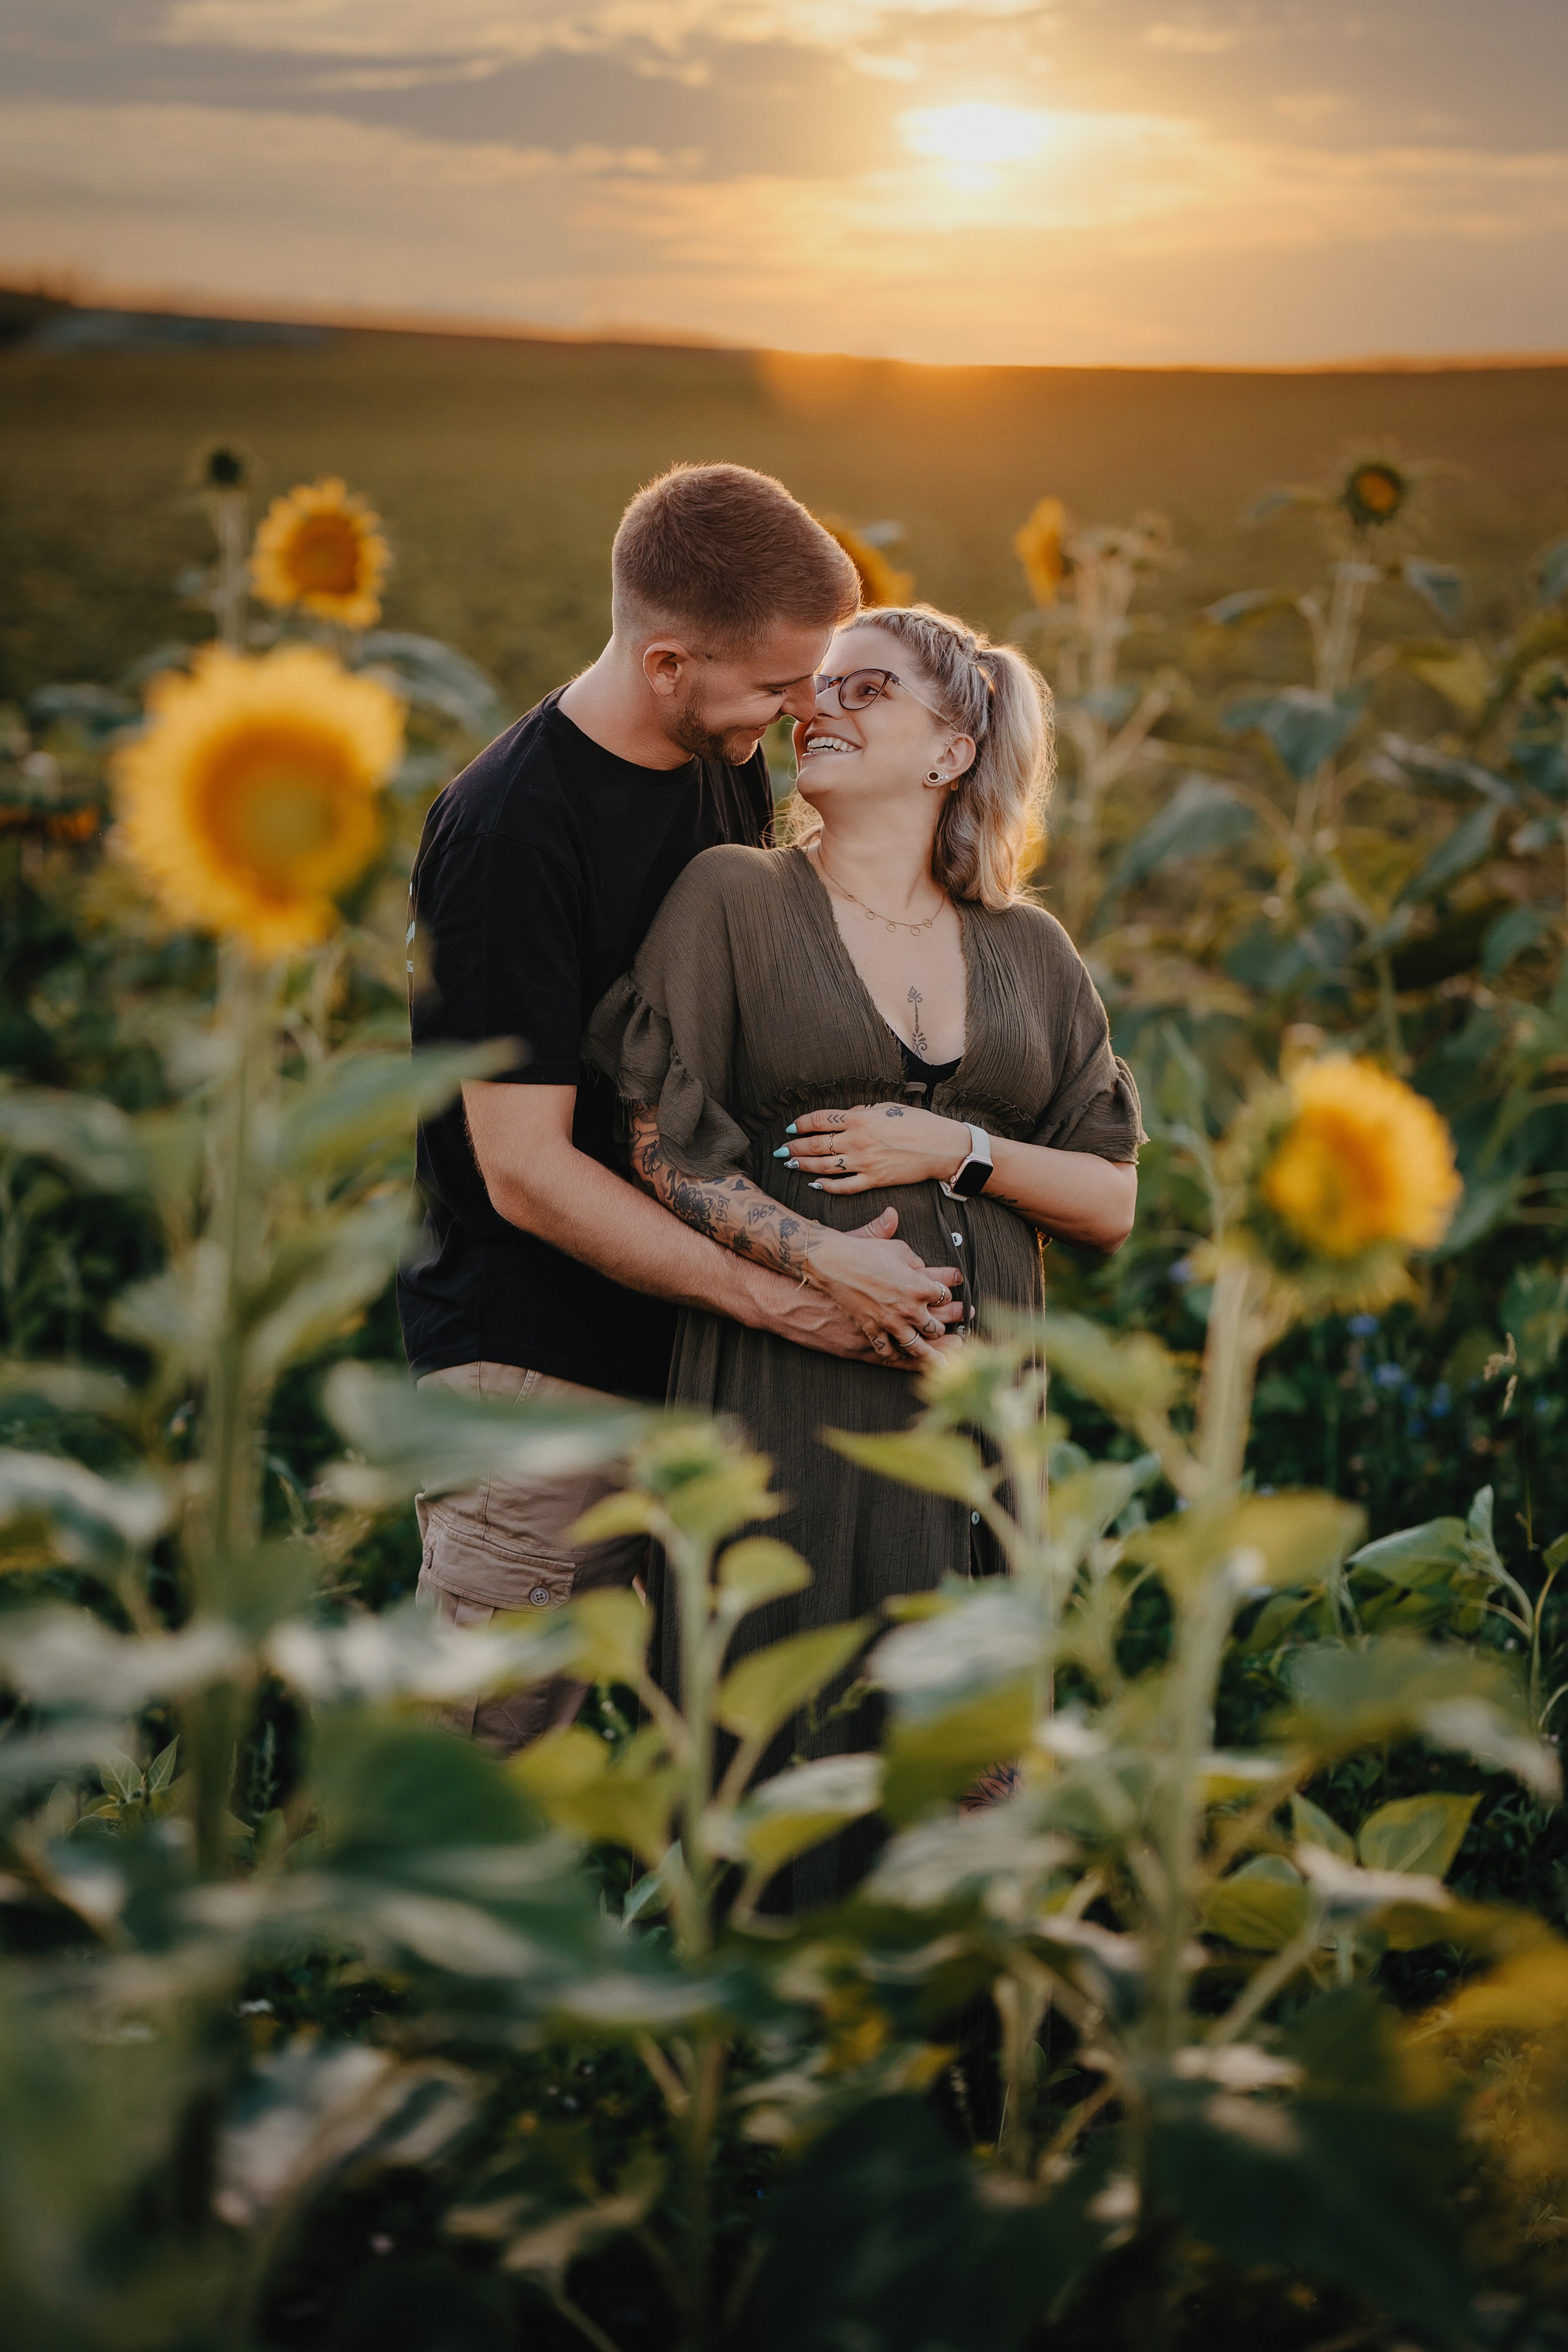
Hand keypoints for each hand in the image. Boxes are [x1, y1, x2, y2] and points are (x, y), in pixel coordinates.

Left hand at [778, 1103, 970, 1193]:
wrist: (941, 1146)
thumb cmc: (917, 1123)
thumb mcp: (887, 1108)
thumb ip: (862, 1112)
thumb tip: (844, 1116)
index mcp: (860, 1118)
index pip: (820, 1120)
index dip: (801, 1124)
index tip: (791, 1127)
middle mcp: (858, 1140)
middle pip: (816, 1144)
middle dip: (795, 1147)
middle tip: (782, 1151)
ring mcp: (865, 1162)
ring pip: (825, 1166)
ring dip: (805, 1166)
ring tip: (791, 1165)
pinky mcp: (874, 1180)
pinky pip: (845, 1186)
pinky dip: (828, 1187)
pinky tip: (816, 1185)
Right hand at [805, 1207, 962, 1363]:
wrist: (833, 1264)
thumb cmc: (864, 1252)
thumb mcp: (897, 1248)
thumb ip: (915, 1260)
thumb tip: (921, 1266)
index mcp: (920, 1287)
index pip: (945, 1297)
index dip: (947, 1297)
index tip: (947, 1298)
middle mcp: (909, 1309)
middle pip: (935, 1328)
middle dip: (943, 1330)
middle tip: (951, 1334)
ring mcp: (890, 1323)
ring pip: (916, 1346)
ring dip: (930, 1356)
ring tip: (941, 1364)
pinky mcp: (871, 1330)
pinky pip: (887, 1350)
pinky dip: (895, 1355)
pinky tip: (901, 1357)